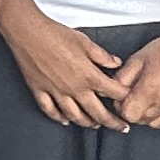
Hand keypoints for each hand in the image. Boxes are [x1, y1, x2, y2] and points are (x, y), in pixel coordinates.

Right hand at [4, 9, 129, 131]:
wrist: (28, 32)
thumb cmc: (55, 34)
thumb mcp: (85, 41)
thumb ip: (102, 56)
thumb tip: (116, 63)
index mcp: (88, 75)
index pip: (113, 92)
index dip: (125, 98)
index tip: (131, 101)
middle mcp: (74, 89)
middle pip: (97, 112)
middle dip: (112, 122)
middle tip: (122, 128)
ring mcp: (56, 92)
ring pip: (75, 116)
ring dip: (88, 123)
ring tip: (96, 125)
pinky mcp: (40, 91)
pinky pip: (51, 111)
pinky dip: (59, 118)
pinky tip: (66, 121)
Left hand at [108, 27, 159, 136]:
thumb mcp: (137, 59)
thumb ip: (121, 79)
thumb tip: (111, 92)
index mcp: (150, 90)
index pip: (128, 114)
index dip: (123, 106)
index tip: (126, 98)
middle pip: (142, 120)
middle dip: (137, 109)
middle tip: (141, 94)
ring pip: (158, 124)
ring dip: (152, 115)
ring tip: (156, 97)